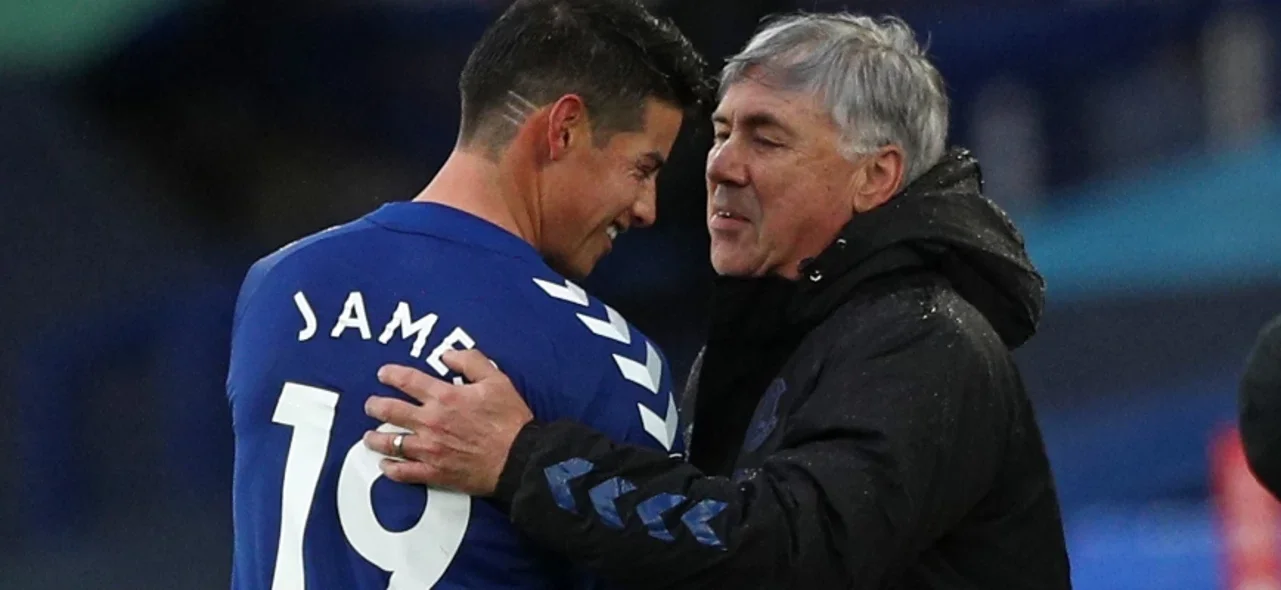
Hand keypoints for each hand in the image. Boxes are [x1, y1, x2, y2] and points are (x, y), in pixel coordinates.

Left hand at [362, 349, 533, 494]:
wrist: (519, 459)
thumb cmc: (509, 420)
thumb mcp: (496, 380)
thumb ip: (471, 362)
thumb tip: (448, 355)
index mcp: (445, 397)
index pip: (408, 380)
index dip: (391, 374)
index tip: (383, 373)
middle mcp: (431, 422)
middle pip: (390, 411)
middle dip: (375, 406)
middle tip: (370, 404)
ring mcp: (430, 449)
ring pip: (391, 442)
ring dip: (375, 438)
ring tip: (369, 436)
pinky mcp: (434, 472)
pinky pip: (404, 472)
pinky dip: (391, 469)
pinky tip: (385, 466)